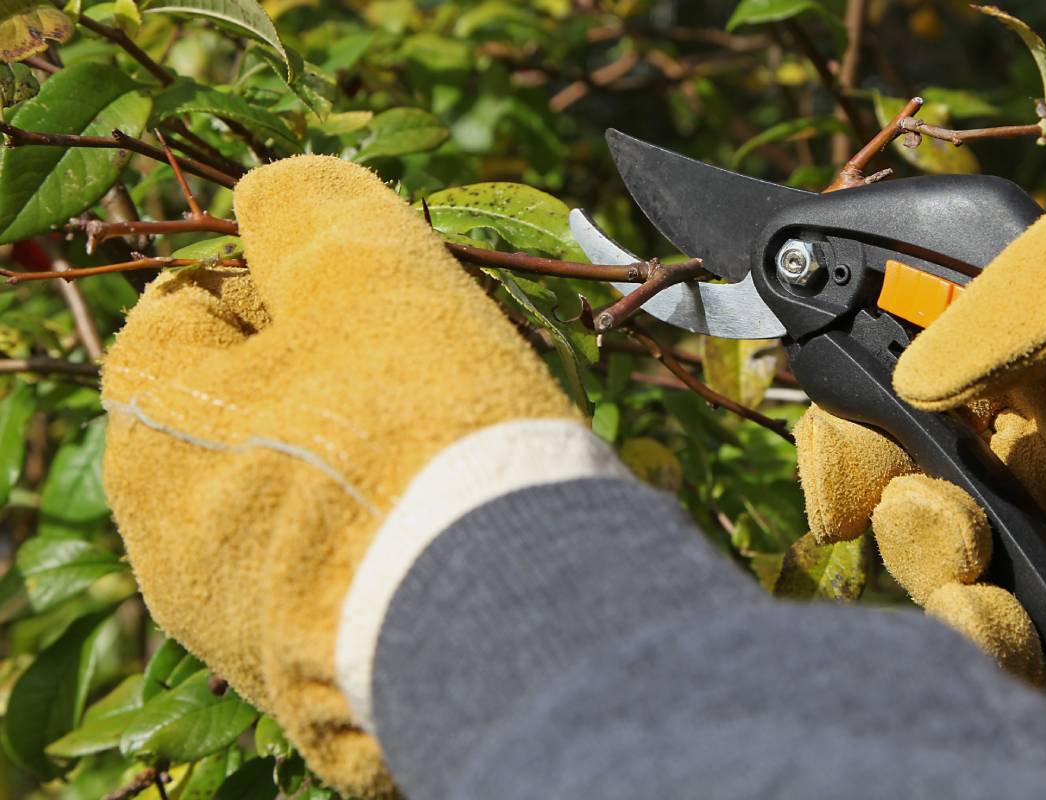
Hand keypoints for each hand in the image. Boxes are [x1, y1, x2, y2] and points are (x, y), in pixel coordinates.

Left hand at [101, 156, 577, 796]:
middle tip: (420, 375)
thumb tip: (274, 197)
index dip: (280, 282)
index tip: (366, 297)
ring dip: (354, 468)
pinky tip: (439, 542)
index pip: (187, 313)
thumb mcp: (364, 271)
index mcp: (152, 430)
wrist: (495, 617)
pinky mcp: (302, 686)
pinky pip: (333, 586)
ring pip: (290, 504)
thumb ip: (307, 207)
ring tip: (441, 462)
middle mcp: (166, 540)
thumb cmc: (417, 426)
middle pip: (243, 413)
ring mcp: (231, 626)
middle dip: (325, 378)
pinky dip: (376, 552)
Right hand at [795, 139, 1045, 740]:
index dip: (863, 422)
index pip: (926, 392)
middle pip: (936, 496)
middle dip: (898, 514)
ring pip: (982, 591)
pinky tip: (1014, 634)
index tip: (844, 454)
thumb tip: (924, 376)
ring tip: (977, 581)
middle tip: (934, 513)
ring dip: (942, 590)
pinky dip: (1014, 669)